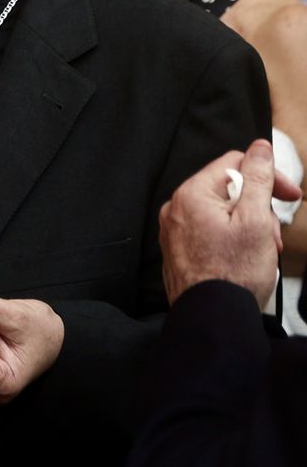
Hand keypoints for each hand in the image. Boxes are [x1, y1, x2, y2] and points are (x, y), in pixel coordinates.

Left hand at [159, 139, 293, 307]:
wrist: (213, 318)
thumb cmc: (234, 272)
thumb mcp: (256, 219)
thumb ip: (258, 179)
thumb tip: (259, 148)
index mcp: (192, 194)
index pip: (234, 164)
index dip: (268, 176)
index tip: (291, 196)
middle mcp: (176, 209)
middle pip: (229, 190)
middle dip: (259, 210)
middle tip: (273, 236)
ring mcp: (175, 230)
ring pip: (223, 214)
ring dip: (250, 228)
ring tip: (262, 253)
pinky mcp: (180, 250)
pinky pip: (211, 233)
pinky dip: (233, 241)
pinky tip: (245, 260)